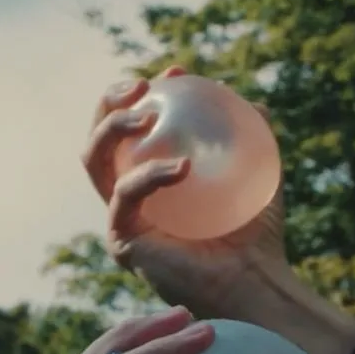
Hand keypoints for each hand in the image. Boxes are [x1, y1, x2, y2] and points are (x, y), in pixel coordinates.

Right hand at [83, 69, 290, 319]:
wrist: (255, 283)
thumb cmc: (256, 237)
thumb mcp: (260, 175)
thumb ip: (255, 139)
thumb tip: (253, 102)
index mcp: (150, 181)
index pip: (135, 128)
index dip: (146, 92)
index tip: (178, 70)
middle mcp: (127, 198)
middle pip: (99, 138)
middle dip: (110, 101)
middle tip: (142, 83)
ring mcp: (119, 218)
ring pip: (94, 160)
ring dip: (111, 127)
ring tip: (145, 111)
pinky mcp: (122, 241)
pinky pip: (124, 195)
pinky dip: (150, 174)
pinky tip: (183, 166)